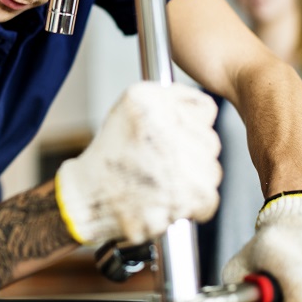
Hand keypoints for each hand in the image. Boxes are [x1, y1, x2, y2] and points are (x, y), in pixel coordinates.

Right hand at [55, 81, 220, 244]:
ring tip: (161, 179)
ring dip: (193, 178)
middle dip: (192, 152)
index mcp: (152, 105)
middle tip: (162, 161)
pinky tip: (167, 197)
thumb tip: (207, 108)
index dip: (189, 125)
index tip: (171, 135)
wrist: (90, 196)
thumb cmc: (112, 153)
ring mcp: (177, 169)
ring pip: (211, 172)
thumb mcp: (134, 103)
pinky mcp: (182, 201)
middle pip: (210, 143)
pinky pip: (208, 200)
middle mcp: (165, 132)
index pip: (205, 111)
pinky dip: (192, 204)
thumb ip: (175, 97)